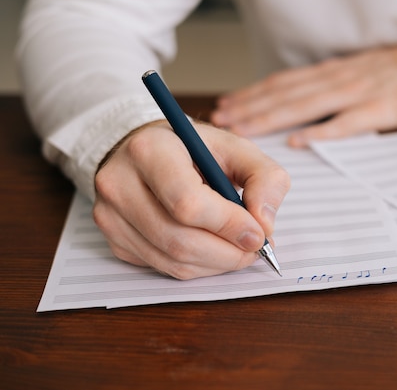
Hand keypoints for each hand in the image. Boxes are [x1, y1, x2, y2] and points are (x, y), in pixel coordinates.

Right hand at [93, 120, 289, 279]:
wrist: (148, 150)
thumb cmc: (196, 149)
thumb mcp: (238, 148)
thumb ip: (265, 178)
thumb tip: (264, 224)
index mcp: (150, 150)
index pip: (188, 203)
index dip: (228, 225)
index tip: (259, 234)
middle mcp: (119, 183)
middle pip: (179, 240)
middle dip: (228, 253)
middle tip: (255, 249)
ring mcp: (110, 214)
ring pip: (172, 261)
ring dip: (216, 264)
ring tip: (238, 249)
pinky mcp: (114, 238)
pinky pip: (162, 267)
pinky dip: (197, 267)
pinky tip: (211, 248)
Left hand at [211, 41, 396, 146]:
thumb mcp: (359, 72)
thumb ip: (329, 87)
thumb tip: (298, 107)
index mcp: (333, 71)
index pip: (283, 82)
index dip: (253, 94)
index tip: (227, 105)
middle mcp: (338, 79)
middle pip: (286, 94)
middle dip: (251, 108)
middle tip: (222, 121)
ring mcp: (359, 93)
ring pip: (306, 106)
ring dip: (272, 118)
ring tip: (244, 130)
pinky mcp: (381, 109)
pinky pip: (346, 123)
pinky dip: (320, 132)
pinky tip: (297, 142)